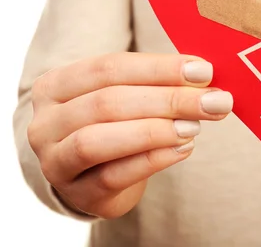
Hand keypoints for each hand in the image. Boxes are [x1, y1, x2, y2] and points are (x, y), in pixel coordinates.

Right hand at [28, 52, 232, 218]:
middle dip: (168, 100)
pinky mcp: (77, 192)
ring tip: (195, 127)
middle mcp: (46, 121)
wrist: (91, 174)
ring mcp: (55, 160)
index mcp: (57, 84)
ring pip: (99, 140)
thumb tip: (204, 77)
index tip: (204, 71)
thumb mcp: (127, 95)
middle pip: (108, 102)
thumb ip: (157, 84)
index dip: (159, 68)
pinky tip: (184, 149)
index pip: (109, 67)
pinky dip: (153, 159)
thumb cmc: (114, 123)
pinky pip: (113, 175)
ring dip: (156, 130)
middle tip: (214, 101)